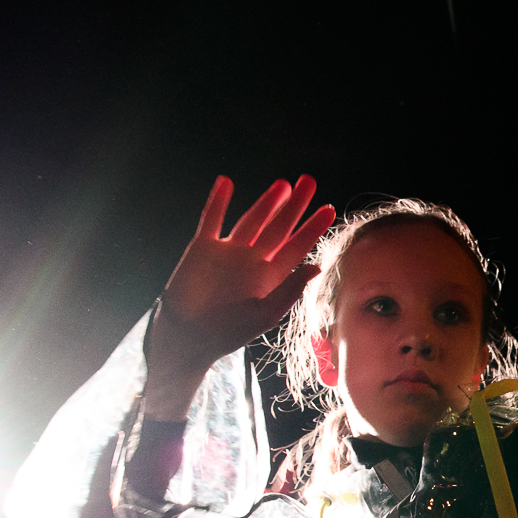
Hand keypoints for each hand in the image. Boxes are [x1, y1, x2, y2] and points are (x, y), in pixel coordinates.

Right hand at [144, 175, 334, 418]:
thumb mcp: (264, 314)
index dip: (312, 228)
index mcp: (270, 277)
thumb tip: (316, 266)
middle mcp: (252, 261)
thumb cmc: (228, 332)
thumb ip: (289, 290)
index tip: (328, 210)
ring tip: (282, 184)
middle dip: (294, 206)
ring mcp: (228, 252)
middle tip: (308, 181)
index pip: (297, 247)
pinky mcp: (203, 248)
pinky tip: (225, 183)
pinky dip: (217, 201)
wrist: (188, 336)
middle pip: (278, 227)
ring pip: (251, 219)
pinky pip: (212, 219)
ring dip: (266, 202)